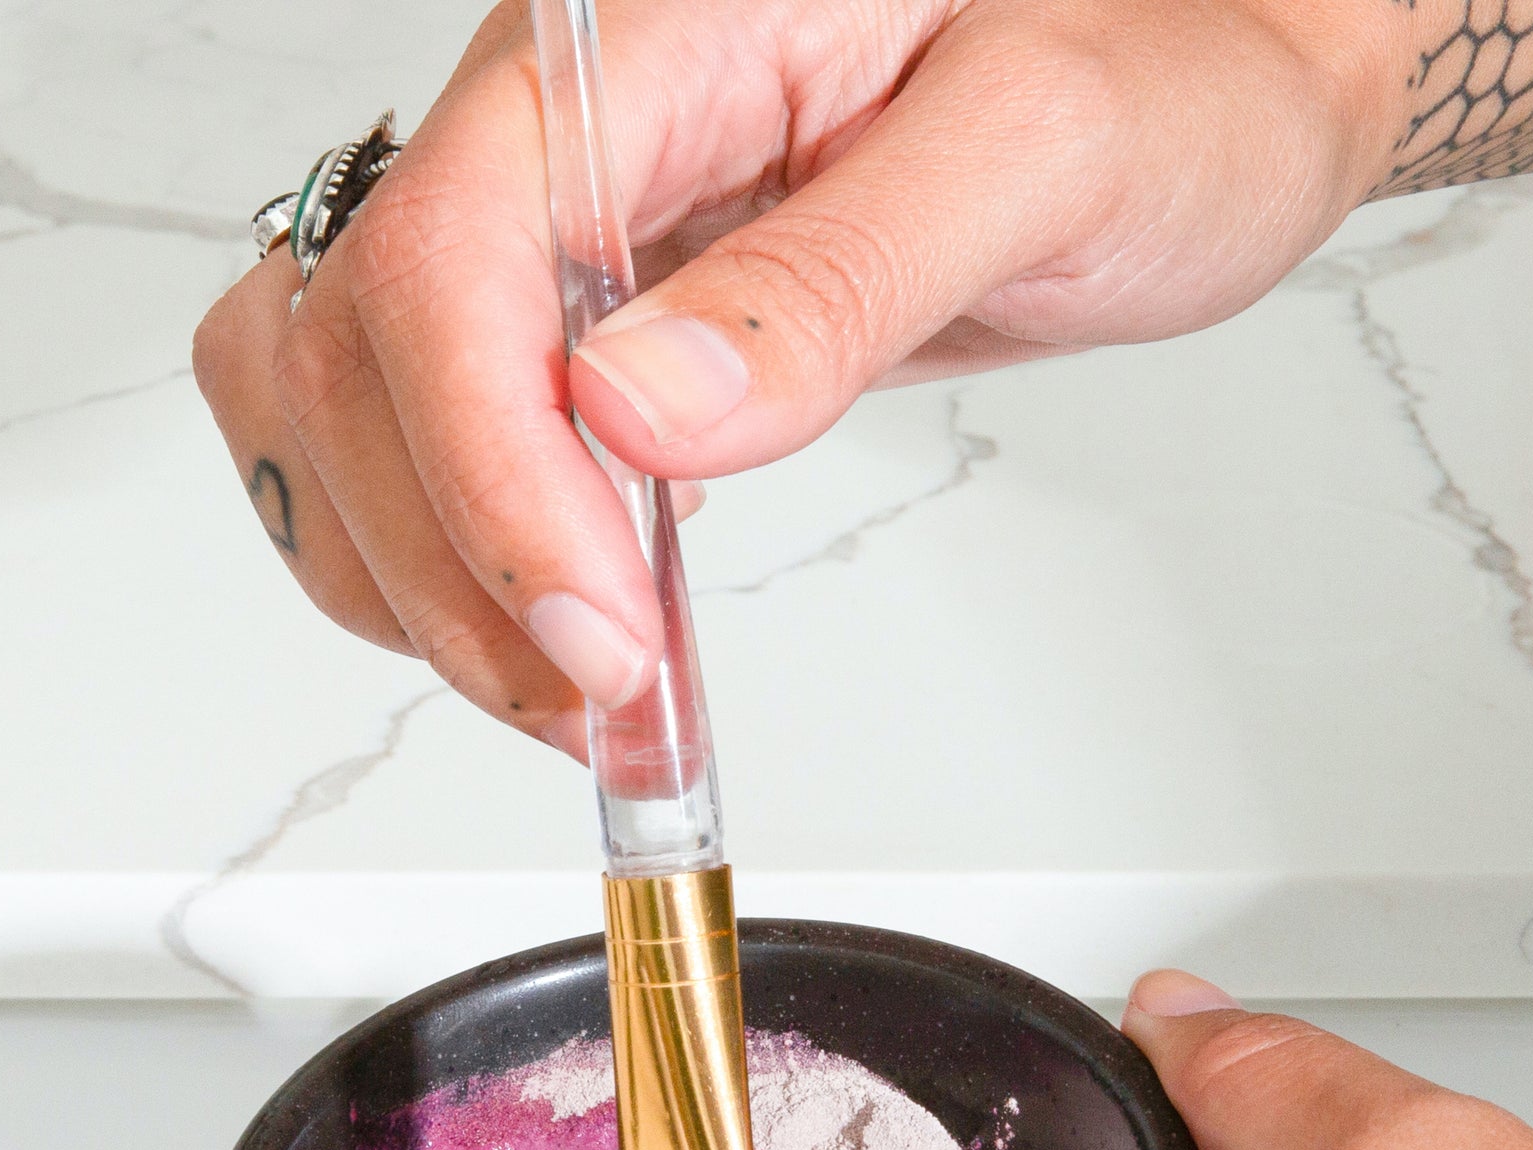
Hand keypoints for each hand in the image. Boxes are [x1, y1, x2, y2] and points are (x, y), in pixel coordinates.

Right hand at [192, 0, 1396, 749]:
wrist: (1184, 73)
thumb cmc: (1151, 67)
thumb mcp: (1037, 155)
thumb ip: (836, 278)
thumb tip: (642, 411)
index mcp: (649, 36)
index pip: (455, 251)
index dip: (490, 473)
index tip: (599, 633)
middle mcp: (566, 117)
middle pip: (359, 344)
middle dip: (455, 560)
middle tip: (604, 701)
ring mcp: (564, 217)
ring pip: (348, 396)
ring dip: (427, 577)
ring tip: (582, 697)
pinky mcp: (585, 305)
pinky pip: (429, 429)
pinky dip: (456, 555)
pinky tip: (559, 622)